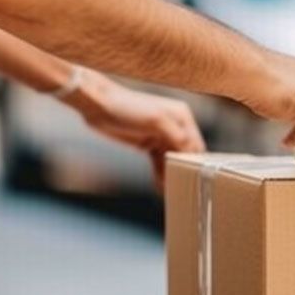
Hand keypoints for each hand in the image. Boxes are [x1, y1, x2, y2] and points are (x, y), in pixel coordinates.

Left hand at [64, 70, 204, 188]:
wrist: (98, 106)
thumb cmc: (127, 107)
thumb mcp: (156, 120)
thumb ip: (177, 135)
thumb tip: (192, 151)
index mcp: (181, 116)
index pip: (196, 144)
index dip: (195, 161)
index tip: (192, 178)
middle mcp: (175, 125)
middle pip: (185, 152)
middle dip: (183, 169)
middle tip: (182, 187)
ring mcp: (161, 134)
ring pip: (172, 158)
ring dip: (171, 173)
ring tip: (170, 188)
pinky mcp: (148, 142)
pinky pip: (159, 161)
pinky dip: (160, 172)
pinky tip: (160, 184)